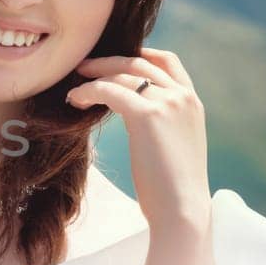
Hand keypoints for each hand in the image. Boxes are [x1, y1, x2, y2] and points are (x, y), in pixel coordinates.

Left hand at [65, 47, 209, 232]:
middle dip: (108, 61)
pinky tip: (75, 100)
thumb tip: (134, 113)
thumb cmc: (172, 189)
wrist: (182, 211)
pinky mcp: (148, 115)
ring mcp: (168, 103)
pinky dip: (88, 91)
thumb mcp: (174, 145)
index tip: (113, 60)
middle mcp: (183, 97)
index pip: (167, 61)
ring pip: (123, 74)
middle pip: (139, 62)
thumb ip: (162, 122)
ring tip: (73, 88)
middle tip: (82, 67)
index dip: (139, 54)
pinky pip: (110, 91)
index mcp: (192, 102)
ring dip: (94, 76)